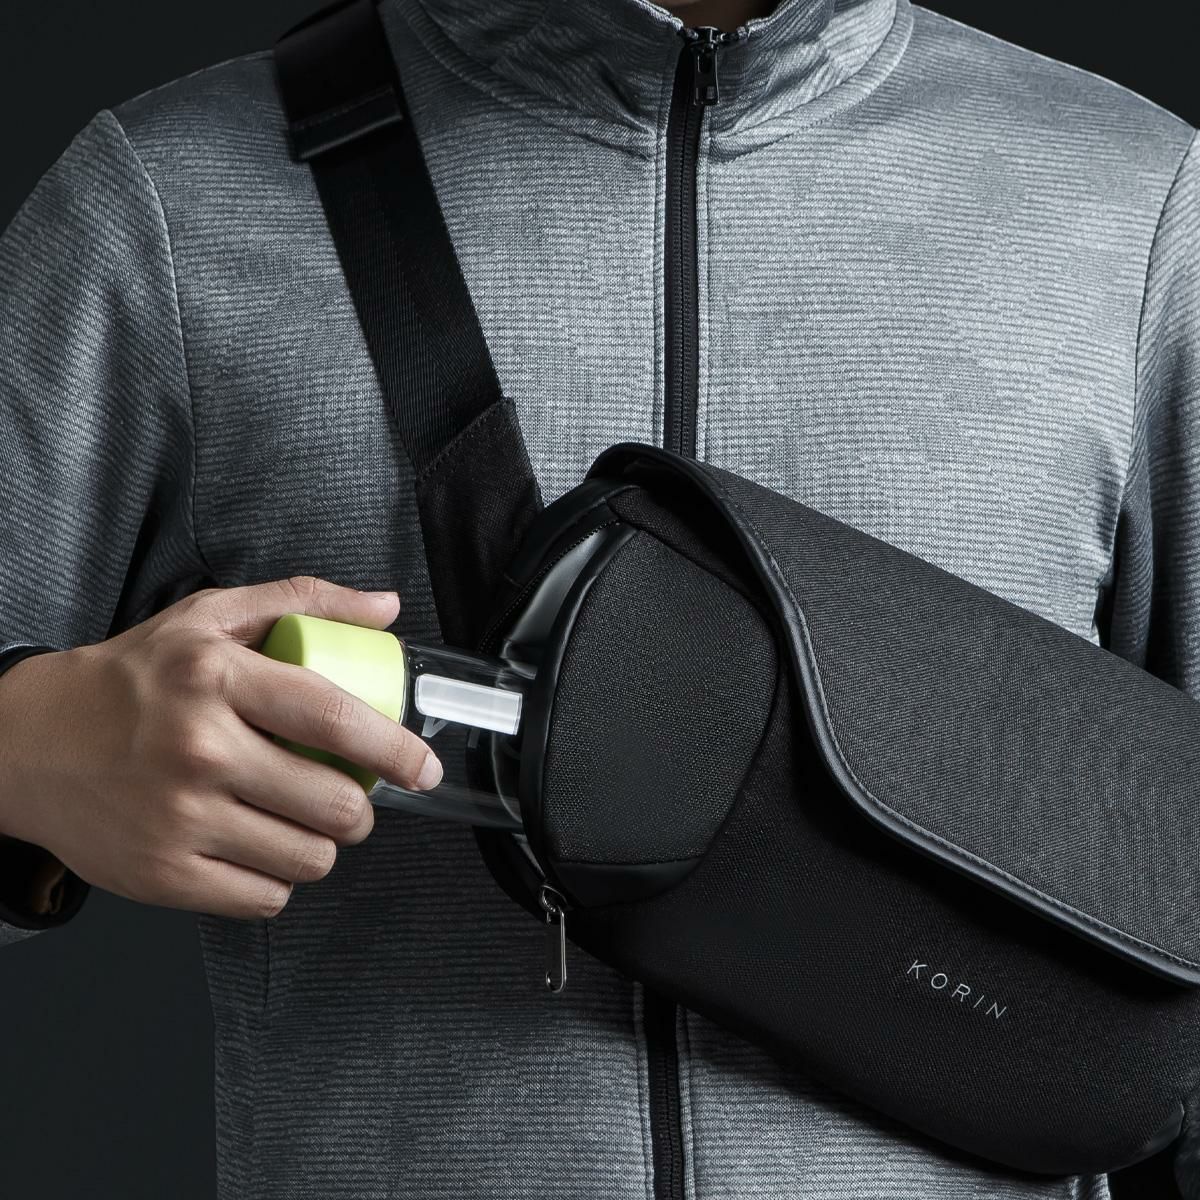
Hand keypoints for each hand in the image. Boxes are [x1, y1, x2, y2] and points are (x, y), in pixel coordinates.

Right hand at [0, 577, 440, 919]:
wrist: (25, 743)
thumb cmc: (132, 678)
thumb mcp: (209, 617)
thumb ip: (303, 603)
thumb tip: (385, 608)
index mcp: (215, 677)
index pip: (334, 720)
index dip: (396, 749)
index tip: (422, 766)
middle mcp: (197, 749)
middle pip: (333, 804)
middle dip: (360, 809)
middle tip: (347, 797)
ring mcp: (177, 819)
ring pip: (308, 859)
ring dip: (321, 845)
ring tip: (297, 819)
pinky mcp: (161, 875)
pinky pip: (264, 898)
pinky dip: (275, 879)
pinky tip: (256, 846)